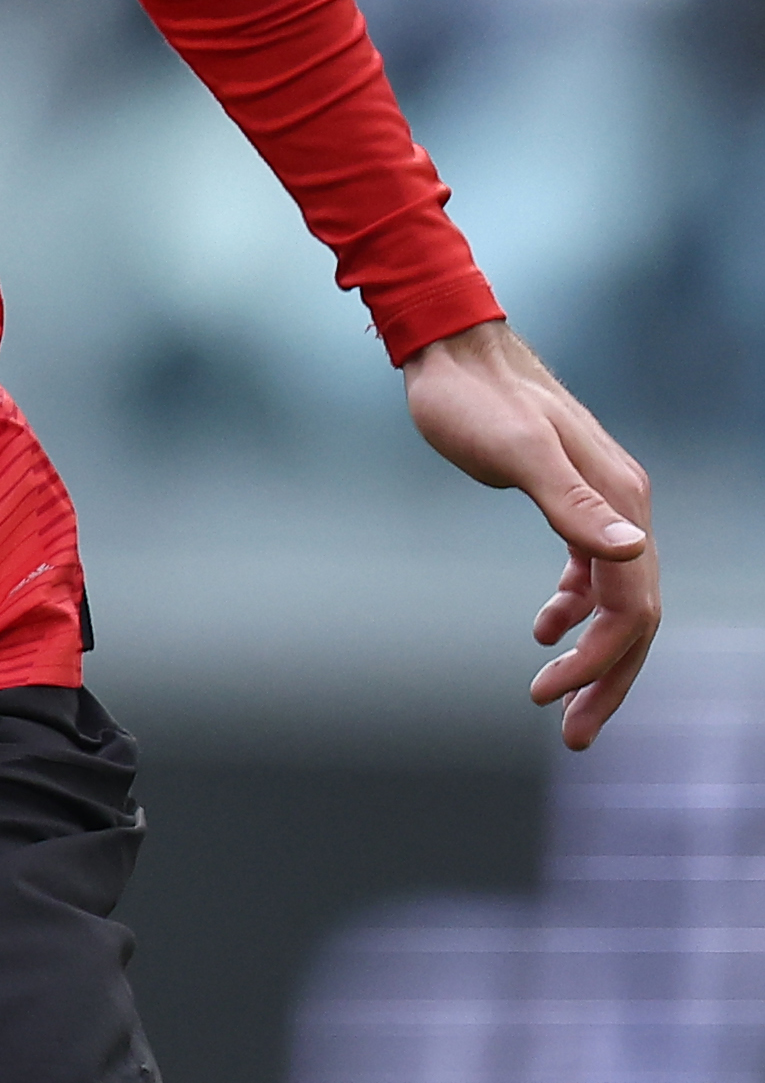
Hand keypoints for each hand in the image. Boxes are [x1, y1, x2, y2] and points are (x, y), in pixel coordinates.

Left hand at [402, 319, 655, 749]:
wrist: (448, 345)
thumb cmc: (470, 396)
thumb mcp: (514, 451)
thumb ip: (569, 503)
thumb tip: (626, 551)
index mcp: (621, 502)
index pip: (632, 608)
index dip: (599, 662)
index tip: (546, 697)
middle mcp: (622, 505)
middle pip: (634, 615)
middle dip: (606, 679)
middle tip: (572, 737)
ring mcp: (597, 499)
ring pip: (611, 596)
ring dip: (592, 651)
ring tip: (552, 700)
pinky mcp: (566, 494)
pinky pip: (588, 569)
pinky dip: (573, 607)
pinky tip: (543, 630)